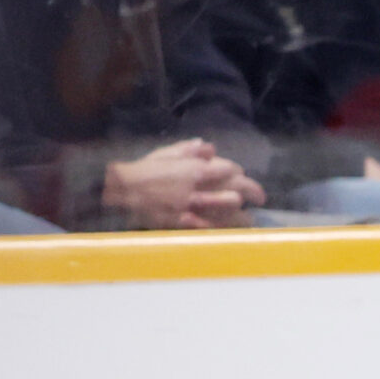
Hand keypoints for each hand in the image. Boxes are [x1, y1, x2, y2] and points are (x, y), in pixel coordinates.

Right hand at [102, 140, 262, 228]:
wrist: (119, 193)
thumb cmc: (142, 171)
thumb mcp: (164, 154)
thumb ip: (189, 150)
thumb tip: (210, 147)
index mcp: (194, 168)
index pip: (229, 169)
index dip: (238, 173)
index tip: (240, 175)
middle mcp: (197, 188)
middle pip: (236, 189)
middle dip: (253, 193)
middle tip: (260, 198)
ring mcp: (192, 208)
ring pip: (227, 211)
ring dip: (242, 214)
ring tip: (249, 217)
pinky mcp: (184, 224)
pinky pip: (211, 228)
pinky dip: (223, 229)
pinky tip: (230, 231)